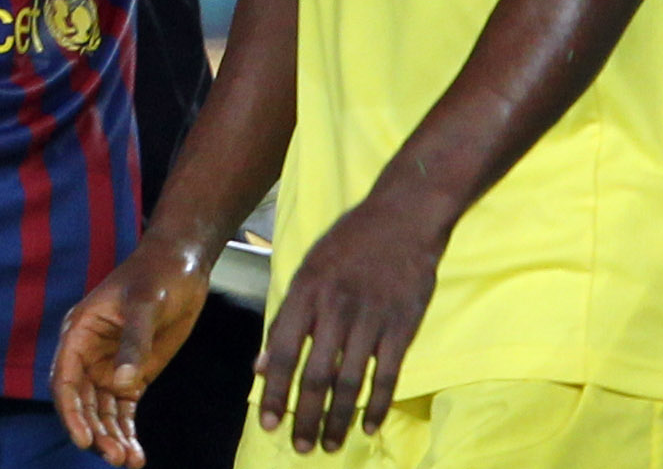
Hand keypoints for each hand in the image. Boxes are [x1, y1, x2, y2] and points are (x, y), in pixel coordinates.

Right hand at [52, 241, 213, 467]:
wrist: (182, 266)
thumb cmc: (157, 275)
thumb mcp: (146, 303)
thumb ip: (134, 341)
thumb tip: (124, 383)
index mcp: (79, 332)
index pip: (66, 380)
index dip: (72, 412)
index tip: (85, 438)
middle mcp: (89, 354)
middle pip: (83, 403)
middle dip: (95, 431)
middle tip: (114, 456)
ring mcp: (110, 367)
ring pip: (103, 412)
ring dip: (112, 437)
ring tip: (129, 461)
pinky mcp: (133, 376)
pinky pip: (124, 411)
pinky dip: (127, 432)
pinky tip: (136, 455)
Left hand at [255, 192, 445, 453]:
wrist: (403, 216)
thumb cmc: (349, 242)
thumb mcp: (308, 269)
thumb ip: (285, 319)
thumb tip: (259, 366)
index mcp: (306, 291)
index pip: (282, 351)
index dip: (275, 391)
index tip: (269, 424)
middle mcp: (335, 307)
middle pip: (316, 375)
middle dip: (306, 417)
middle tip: (302, 448)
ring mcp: (370, 317)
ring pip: (351, 381)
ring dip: (339, 419)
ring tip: (332, 445)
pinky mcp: (402, 325)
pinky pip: (387, 374)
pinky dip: (377, 404)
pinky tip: (369, 426)